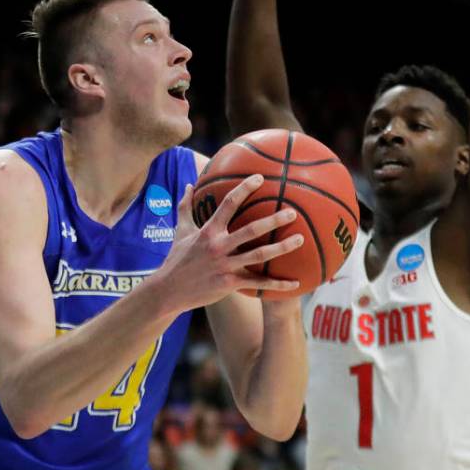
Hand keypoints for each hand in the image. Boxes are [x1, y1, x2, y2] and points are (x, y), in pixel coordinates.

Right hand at [157, 175, 304, 311]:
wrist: (169, 290)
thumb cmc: (176, 258)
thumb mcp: (180, 231)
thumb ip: (185, 206)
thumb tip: (190, 184)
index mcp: (208, 230)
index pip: (228, 204)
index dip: (244, 189)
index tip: (260, 178)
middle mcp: (218, 246)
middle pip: (251, 229)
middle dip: (273, 219)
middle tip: (292, 212)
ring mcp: (225, 265)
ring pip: (259, 255)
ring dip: (282, 248)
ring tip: (300, 239)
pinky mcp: (229, 283)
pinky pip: (258, 283)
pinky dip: (277, 284)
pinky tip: (296, 283)